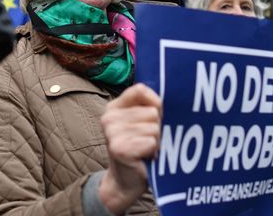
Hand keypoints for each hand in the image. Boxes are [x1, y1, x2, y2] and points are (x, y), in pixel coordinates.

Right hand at [99, 84, 161, 214]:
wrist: (125, 181)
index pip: (140, 90)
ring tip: (146, 149)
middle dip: (157, 127)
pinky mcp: (120, 148)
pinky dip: (153, 150)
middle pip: (152, 111)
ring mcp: (112, 133)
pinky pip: (151, 141)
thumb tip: (163, 99)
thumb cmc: (138, 148)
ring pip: (154, 127)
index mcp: (113, 107)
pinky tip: (145, 157)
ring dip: (156, 141)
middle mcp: (109, 118)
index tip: (156, 115)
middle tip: (147, 140)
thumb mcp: (139, 123)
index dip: (155, 101)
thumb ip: (148, 106)